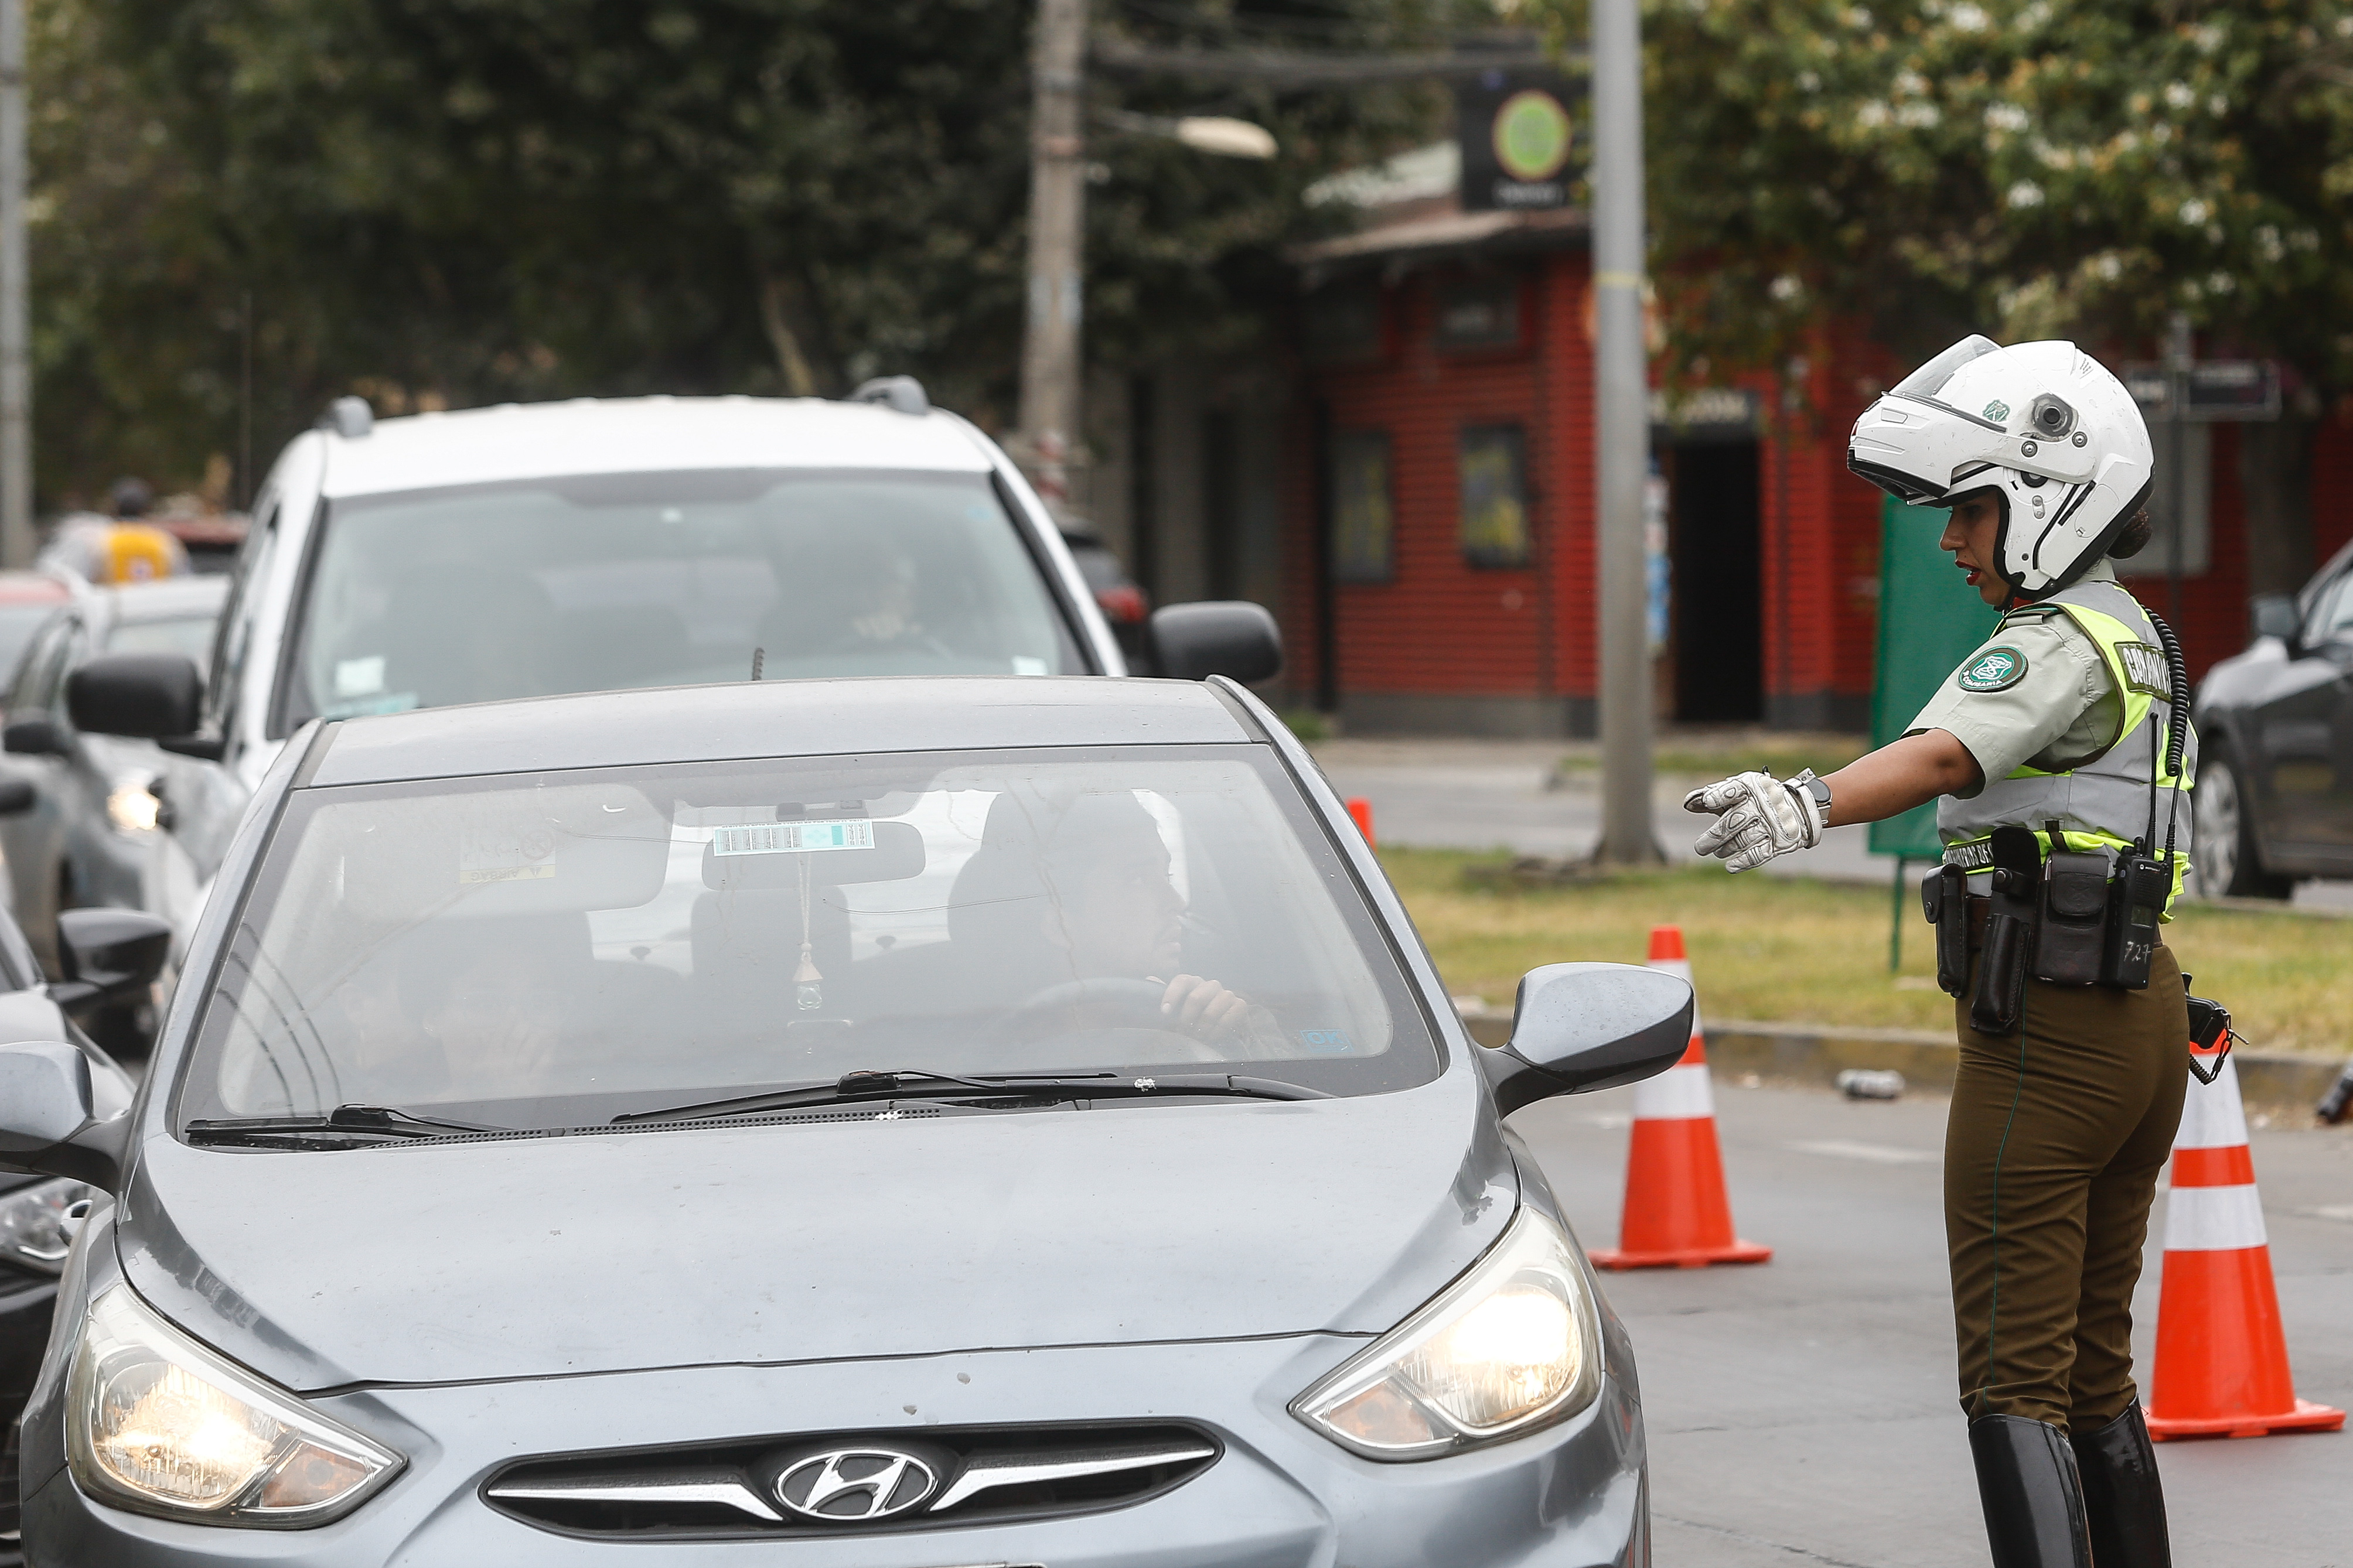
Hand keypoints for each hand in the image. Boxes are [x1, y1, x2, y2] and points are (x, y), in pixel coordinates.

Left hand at [1150, 973, 1253, 1040]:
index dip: (1172, 995)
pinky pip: (1229, 1016)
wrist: (1215, 1031)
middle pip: (1196, 997)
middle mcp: (1209, 985)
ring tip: (1197, 1036)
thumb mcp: (1173, 1009)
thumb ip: (1160, 994)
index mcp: (1192, 983)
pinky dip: (1217, 1030)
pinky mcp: (1239, 1005)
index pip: (1181, 981)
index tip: (1164, 1012)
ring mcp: (1226, 994)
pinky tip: (1211, 1036)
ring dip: (1201, 1028)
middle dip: (1186, 1019)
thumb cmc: (1191, 1018)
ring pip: (1211, 1010)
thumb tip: (1149, 980)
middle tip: (1182, 1031)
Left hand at [1683, 769, 1826, 872]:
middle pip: (1733, 821)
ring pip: (1743, 839)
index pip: (1734, 789)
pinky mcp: (1781, 841)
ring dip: (1726, 848)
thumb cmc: (1757, 798)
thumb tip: (1688, 804)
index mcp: (1750, 786)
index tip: (1708, 801)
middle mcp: (1762, 804)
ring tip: (1717, 852)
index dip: (1720, 795)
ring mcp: (1772, 823)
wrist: (1798, 808)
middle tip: (1700, 848)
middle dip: (1714, 836)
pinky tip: (1730, 866)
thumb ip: (1713, 795)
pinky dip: (1743, 862)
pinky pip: (1759, 854)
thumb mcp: (1738, 790)